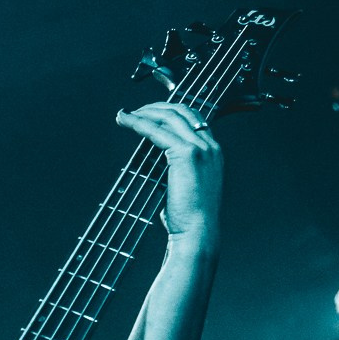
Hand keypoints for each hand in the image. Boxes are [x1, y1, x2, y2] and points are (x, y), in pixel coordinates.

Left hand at [116, 100, 222, 250]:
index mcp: (213, 152)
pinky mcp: (188, 153)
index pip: (192, 119)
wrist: (198, 232)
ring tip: (124, 116)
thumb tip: (148, 158)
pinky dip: (139, 124)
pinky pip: (158, 131)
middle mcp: (211, 146)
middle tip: (133, 112)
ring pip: (169, 117)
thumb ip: (171, 167)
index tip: (148, 114)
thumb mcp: (182, 184)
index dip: (169, 112)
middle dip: (155, 107)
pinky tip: (127, 122)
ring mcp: (201, 148)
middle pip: (182, 111)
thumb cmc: (188, 216)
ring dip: (144, 112)